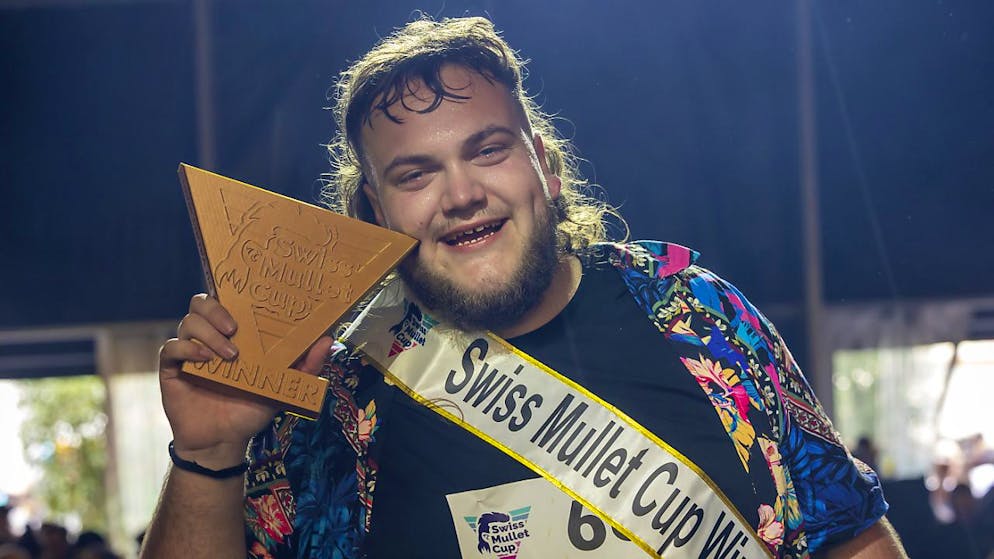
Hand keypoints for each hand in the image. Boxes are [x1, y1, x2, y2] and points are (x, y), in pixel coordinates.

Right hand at [158, 294, 333, 467]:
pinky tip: (204, 360)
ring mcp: (189, 351)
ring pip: (188, 321)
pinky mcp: (172, 368)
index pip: (227, 299)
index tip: (251, 296)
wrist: (223, 442)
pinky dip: (187, 348)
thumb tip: (327, 340)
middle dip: (217, 309)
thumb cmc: (251, 410)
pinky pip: (171, 347)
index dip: (233, 290)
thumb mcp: (283, 386)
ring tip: (229, 355)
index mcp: (234, 334)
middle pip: (202, 302)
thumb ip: (305, 364)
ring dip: (208, 333)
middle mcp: (209, 337)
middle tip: (235, 328)